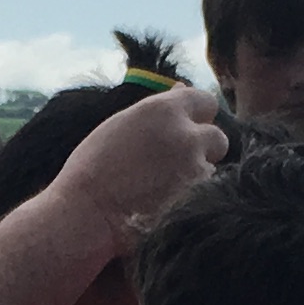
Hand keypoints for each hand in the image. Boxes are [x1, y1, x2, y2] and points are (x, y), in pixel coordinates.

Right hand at [57, 84, 225, 247]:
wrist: (86, 214)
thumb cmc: (92, 169)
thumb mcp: (121, 125)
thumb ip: (157, 110)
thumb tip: (181, 90)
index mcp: (165, 110)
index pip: (205, 101)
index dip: (197, 116)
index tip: (187, 128)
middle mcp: (186, 135)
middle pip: (217, 136)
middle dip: (203, 148)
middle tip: (179, 162)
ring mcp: (196, 169)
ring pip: (212, 167)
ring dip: (197, 175)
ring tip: (165, 188)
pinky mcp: (198, 199)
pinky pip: (206, 193)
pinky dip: (192, 197)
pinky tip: (167, 204)